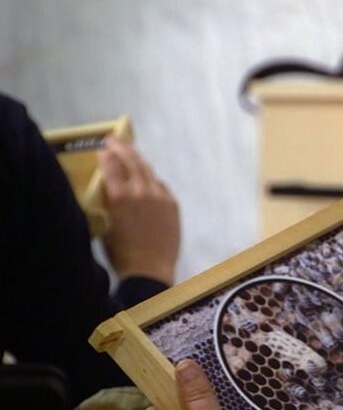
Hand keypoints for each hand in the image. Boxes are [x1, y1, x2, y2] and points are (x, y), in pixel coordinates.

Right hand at [98, 135, 179, 285]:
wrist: (150, 270)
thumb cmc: (121, 253)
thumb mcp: (105, 224)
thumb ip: (108, 202)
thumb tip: (108, 188)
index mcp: (120, 197)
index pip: (112, 166)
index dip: (107, 155)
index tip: (102, 149)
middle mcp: (141, 192)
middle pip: (132, 162)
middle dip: (122, 148)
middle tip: (114, 139)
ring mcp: (160, 197)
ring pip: (148, 171)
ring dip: (137, 161)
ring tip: (130, 154)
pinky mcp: (173, 204)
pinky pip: (160, 186)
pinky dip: (151, 180)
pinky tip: (146, 179)